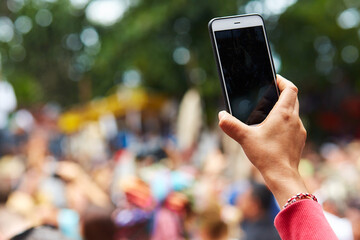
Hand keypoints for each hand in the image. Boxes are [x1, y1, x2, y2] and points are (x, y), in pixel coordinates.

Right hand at [218, 75, 307, 206]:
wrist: (283, 176)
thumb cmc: (266, 155)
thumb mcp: (245, 138)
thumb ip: (231, 125)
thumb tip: (221, 116)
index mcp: (283, 114)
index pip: (290, 89)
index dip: (283, 81)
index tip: (275, 79)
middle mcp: (294, 119)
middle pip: (293, 98)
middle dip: (283, 93)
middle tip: (271, 93)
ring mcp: (299, 130)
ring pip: (294, 112)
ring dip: (285, 108)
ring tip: (270, 112)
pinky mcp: (299, 140)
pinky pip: (294, 125)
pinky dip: (286, 122)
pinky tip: (275, 131)